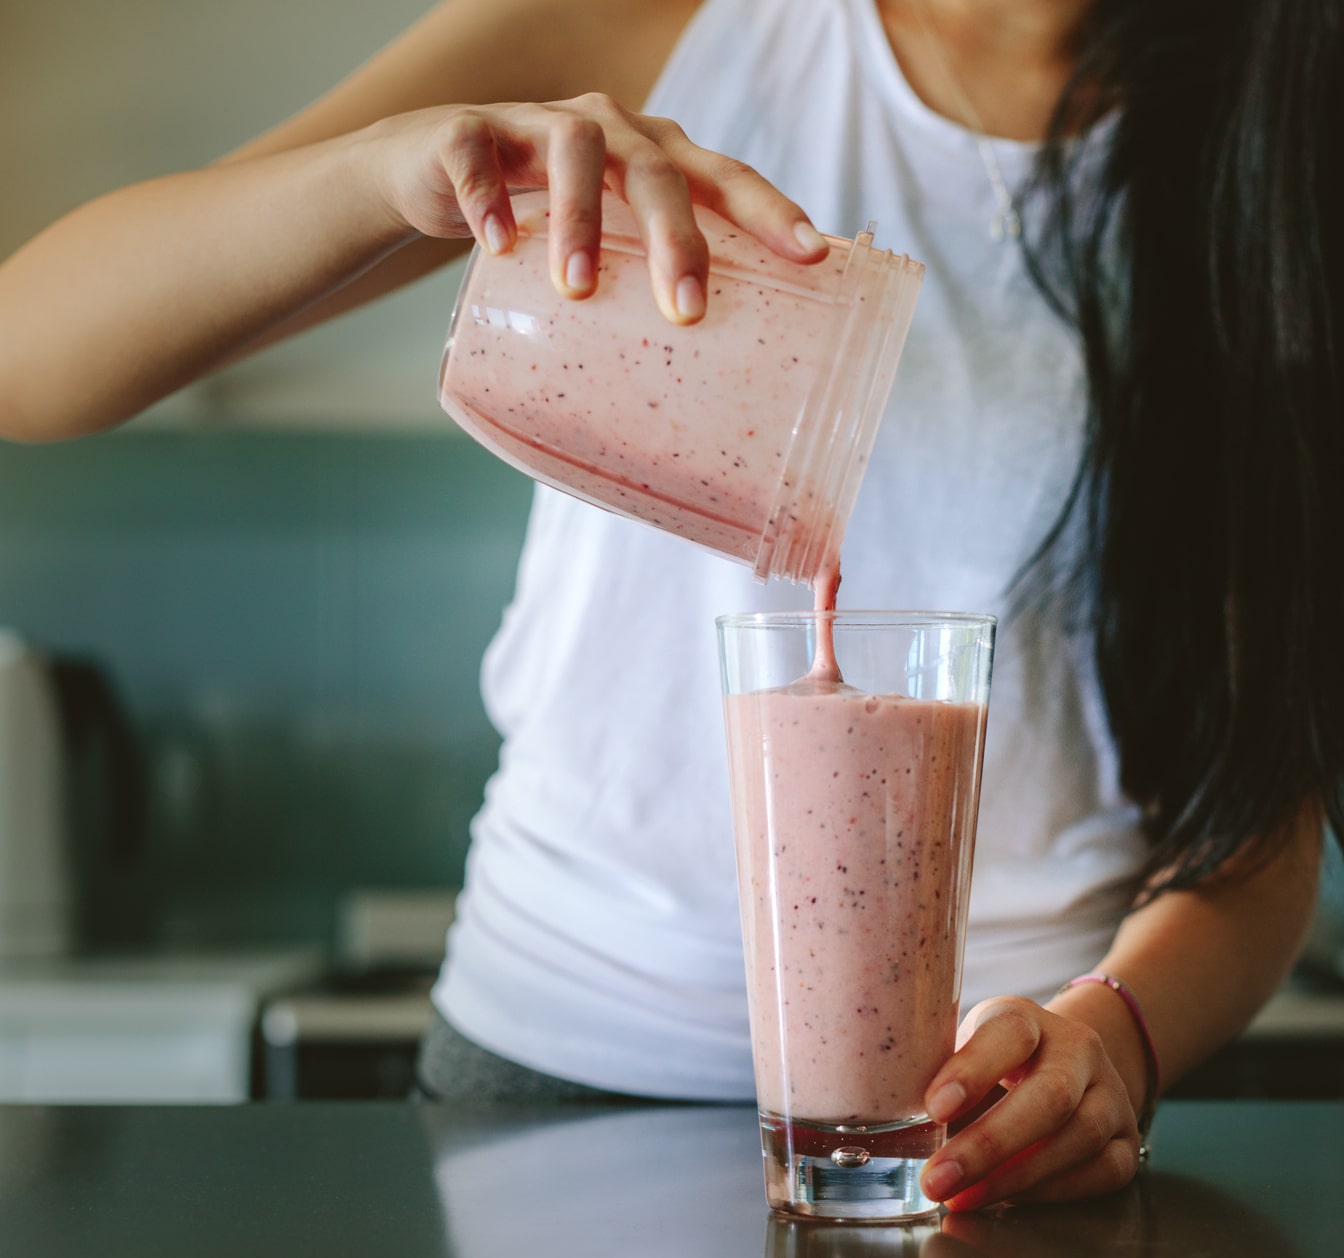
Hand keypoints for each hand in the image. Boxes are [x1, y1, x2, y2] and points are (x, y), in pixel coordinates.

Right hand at [363, 94, 828, 322]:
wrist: (434, 167)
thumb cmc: (544, 219)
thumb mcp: (605, 247)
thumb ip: (642, 294)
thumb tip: (691, 411)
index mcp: (655, 158)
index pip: (723, 178)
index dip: (769, 210)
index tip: (812, 254)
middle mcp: (610, 130)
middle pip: (656, 170)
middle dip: (676, 238)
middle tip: (685, 309)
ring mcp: (537, 124)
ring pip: (573, 152)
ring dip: (581, 218)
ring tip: (578, 286)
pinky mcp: (468, 132)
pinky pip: (478, 156)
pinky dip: (488, 198)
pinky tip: (500, 244)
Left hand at [918, 996, 1142, 1209]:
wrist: (1069, 1059)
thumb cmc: (998, 1057)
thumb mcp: (969, 1045)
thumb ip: (940, 1073)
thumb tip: (893, 1124)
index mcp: (1027, 1017)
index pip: (1008, 1034)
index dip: (972, 1070)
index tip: (934, 1106)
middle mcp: (1078, 1049)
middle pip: (1049, 1095)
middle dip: (990, 1144)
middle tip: (938, 1178)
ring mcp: (1110, 1092)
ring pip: (1079, 1137)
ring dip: (1016, 1177)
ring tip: (963, 1197)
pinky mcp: (1127, 1137)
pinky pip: (1102, 1172)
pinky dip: (1051, 1191)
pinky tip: (1008, 1199)